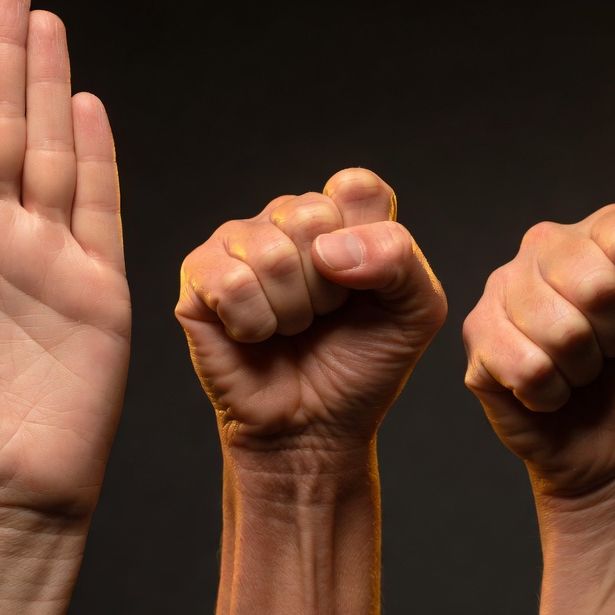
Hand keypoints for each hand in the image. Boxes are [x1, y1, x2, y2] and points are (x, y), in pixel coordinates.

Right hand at [176, 170, 445, 614]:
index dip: (368, 244)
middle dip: (330, 287)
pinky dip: (254, 324)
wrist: (315, 427)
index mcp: (339, 215)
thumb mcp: (415, 312)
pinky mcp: (199, 275)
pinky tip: (256, 335)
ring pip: (272, 254)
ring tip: (292, 329)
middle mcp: (286, 218)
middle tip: (325, 316)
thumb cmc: (359, 366)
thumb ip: (400, 259)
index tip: (366, 288)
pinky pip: (231, 282)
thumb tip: (328, 249)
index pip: (356, 187)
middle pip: (312, 215)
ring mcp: (238, 242)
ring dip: (293, 312)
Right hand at [463, 137, 614, 498]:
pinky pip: (523, 363)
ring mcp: (503, 293)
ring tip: (583, 372)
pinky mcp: (477, 340)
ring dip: (584, 370)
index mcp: (596, 232)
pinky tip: (551, 391)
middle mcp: (543, 250)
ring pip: (557, 328)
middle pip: (593, 284)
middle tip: (614, 351)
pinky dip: (551, 393)